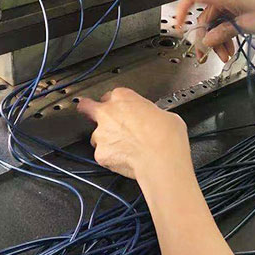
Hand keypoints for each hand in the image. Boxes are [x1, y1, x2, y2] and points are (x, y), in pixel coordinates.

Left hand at [77, 88, 192, 180]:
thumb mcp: (164, 114)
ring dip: (106, 140)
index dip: (116, 104)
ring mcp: (101, 134)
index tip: (122, 109)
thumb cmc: (165, 135)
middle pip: (89, 108)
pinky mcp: (100, 154)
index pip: (112, 95)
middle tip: (94, 116)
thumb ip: (149, 113)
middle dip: (90, 111)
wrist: (161, 157)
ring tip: (123, 147)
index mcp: (123, 97)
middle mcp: (108, 113)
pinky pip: (103, 155)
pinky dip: (111, 158)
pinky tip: (124, 159)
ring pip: (96, 136)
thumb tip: (154, 120)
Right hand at [175, 0, 254, 61]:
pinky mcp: (240, 1)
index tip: (177, 25)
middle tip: (209, 55)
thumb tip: (207, 41)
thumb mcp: (246, 26)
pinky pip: (226, 17)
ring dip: (218, 37)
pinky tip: (231, 44)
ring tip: (226, 54)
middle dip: (208, 37)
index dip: (181, 11)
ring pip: (216, 19)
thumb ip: (223, 33)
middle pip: (206, 16)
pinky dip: (226, 31)